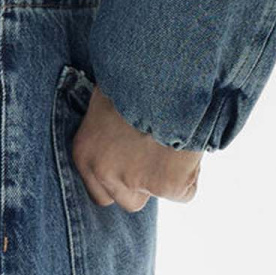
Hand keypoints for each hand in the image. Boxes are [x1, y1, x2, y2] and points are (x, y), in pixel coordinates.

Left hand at [72, 85, 202, 207]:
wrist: (164, 74)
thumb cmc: (136, 78)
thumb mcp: (109, 100)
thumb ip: (109, 129)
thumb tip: (123, 137)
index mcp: (84, 153)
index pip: (100, 192)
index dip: (123, 179)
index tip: (138, 163)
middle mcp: (103, 173)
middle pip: (127, 201)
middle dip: (145, 185)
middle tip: (159, 155)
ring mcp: (135, 182)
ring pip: (156, 196)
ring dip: (166, 180)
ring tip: (175, 146)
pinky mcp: (167, 186)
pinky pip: (185, 192)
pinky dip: (191, 173)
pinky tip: (189, 147)